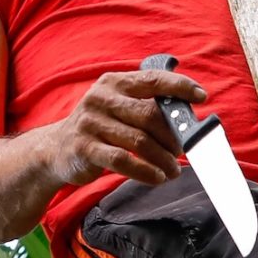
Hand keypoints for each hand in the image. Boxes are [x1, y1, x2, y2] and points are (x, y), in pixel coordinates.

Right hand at [42, 62, 206, 186]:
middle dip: (173, 136)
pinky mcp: (85, 148)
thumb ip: (147, 107)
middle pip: (150, 115)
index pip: (152, 79)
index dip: (179, 87)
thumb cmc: (100, 129)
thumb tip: (187, 119)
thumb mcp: (118, 108)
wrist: (56, 150)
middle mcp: (101, 98)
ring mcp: (91, 122)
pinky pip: (123, 161)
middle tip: (183, 151)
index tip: (201, 96)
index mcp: (115, 83)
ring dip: (163, 159)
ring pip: (140, 141)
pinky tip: (157, 178)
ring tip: (174, 170)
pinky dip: (145, 171)